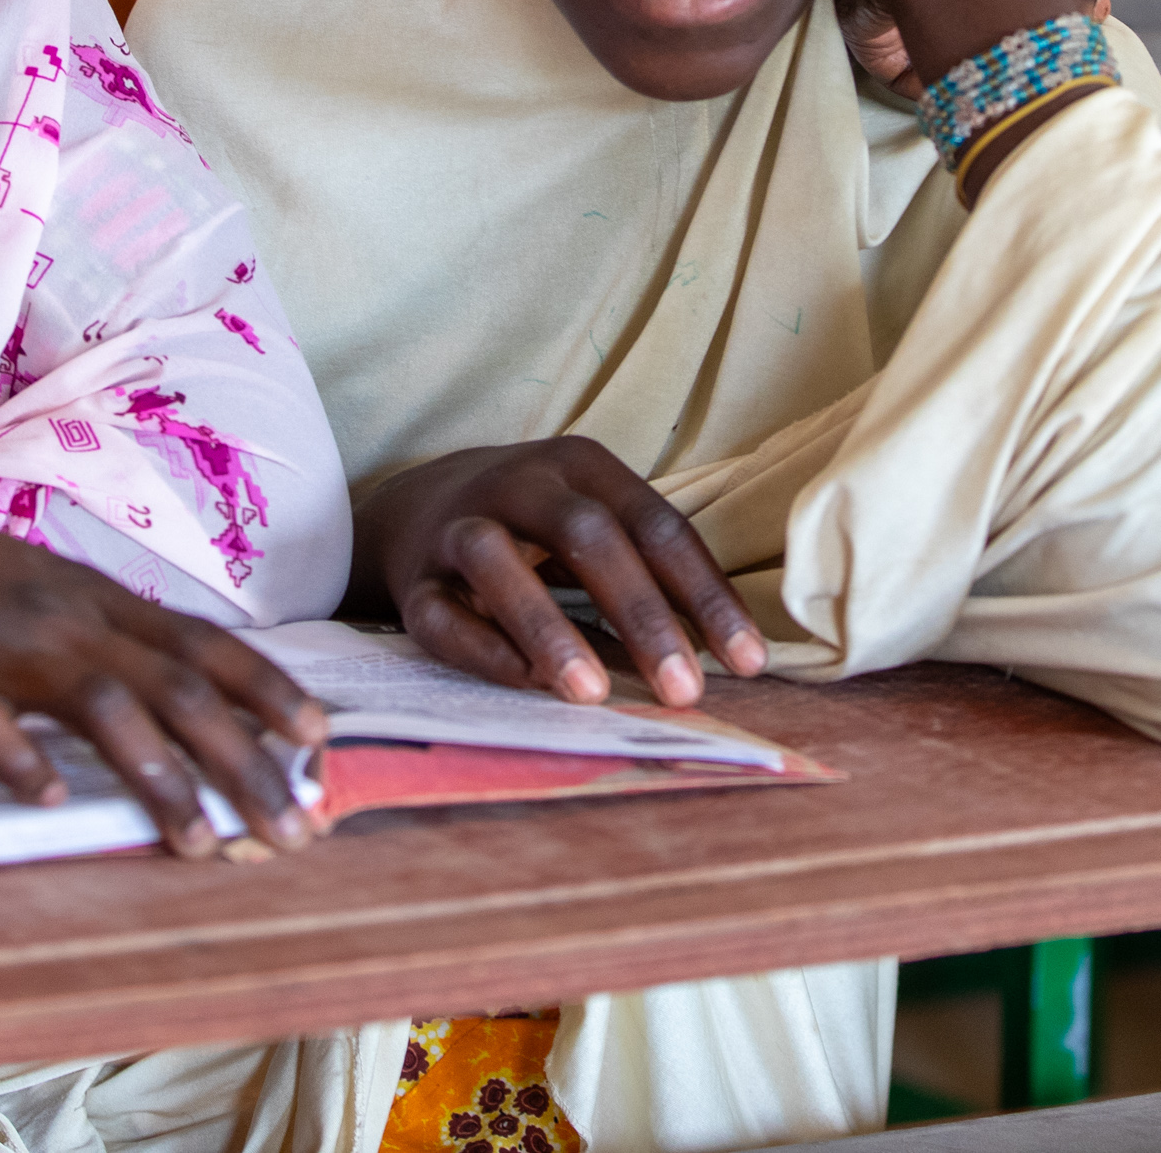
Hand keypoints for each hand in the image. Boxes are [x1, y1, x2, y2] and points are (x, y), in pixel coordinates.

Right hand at [0, 483, 328, 858]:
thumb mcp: (45, 591)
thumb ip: (110, 639)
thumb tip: (187, 694)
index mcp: (96, 601)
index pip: (204, 646)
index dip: (268, 691)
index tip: (321, 742)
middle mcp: (64, 620)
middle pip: (175, 689)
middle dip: (242, 763)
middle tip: (290, 828)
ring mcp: (0, 647)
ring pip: (100, 706)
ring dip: (157, 777)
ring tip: (200, 843)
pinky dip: (22, 762)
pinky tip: (53, 802)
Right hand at [353, 438, 769, 708]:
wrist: (419, 509)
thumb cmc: (538, 526)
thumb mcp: (595, 521)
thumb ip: (651, 574)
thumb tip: (728, 659)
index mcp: (580, 465)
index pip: (656, 525)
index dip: (705, 594)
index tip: (746, 662)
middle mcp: (518, 483)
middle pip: (586, 534)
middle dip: (641, 614)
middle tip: (683, 689)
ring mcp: (457, 527)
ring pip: (496, 562)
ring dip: (549, 628)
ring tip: (593, 695)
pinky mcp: (414, 580)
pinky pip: (441, 615)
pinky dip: (482, 649)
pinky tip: (525, 684)